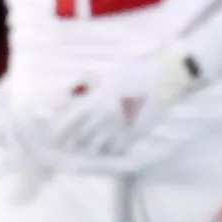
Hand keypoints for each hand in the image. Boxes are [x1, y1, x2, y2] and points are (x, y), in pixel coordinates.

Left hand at [45, 48, 199, 156]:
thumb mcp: (108, 73)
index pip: (69, 122)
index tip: (56, 137)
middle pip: (80, 138)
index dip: (60, 132)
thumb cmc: (136, 71)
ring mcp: (120, 128)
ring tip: (89, 149)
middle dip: (73, 143)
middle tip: (70, 146)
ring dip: (91, 149)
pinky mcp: (135, 135)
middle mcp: (104, 117)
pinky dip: (110, 150)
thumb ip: (90, 85)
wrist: (165, 78)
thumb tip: (73, 93)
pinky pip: (116, 150)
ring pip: (97, 148)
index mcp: (95, 100)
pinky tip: (110, 147)